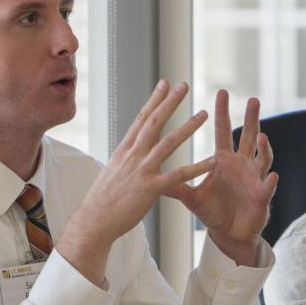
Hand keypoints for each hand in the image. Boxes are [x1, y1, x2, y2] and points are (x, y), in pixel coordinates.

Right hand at [58, 79, 213, 283]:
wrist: (94, 221)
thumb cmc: (103, 200)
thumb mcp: (113, 171)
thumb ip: (126, 159)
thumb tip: (132, 151)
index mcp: (124, 150)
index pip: (141, 118)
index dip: (154, 100)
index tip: (164, 84)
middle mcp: (133, 155)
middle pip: (154, 122)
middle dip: (170, 102)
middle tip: (184, 84)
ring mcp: (142, 170)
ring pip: (168, 143)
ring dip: (188, 127)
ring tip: (204, 114)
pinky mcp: (151, 189)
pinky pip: (179, 175)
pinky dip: (197, 167)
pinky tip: (212, 161)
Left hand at [169, 91, 276, 265]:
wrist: (228, 233)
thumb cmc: (212, 211)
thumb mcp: (191, 196)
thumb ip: (175, 183)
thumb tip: (149, 172)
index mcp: (223, 160)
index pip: (222, 131)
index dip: (222, 113)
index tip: (222, 92)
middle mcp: (241, 164)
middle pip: (248, 136)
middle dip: (252, 118)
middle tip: (253, 100)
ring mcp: (254, 178)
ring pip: (262, 158)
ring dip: (263, 147)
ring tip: (261, 137)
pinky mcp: (261, 196)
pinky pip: (268, 187)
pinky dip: (269, 182)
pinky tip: (271, 177)